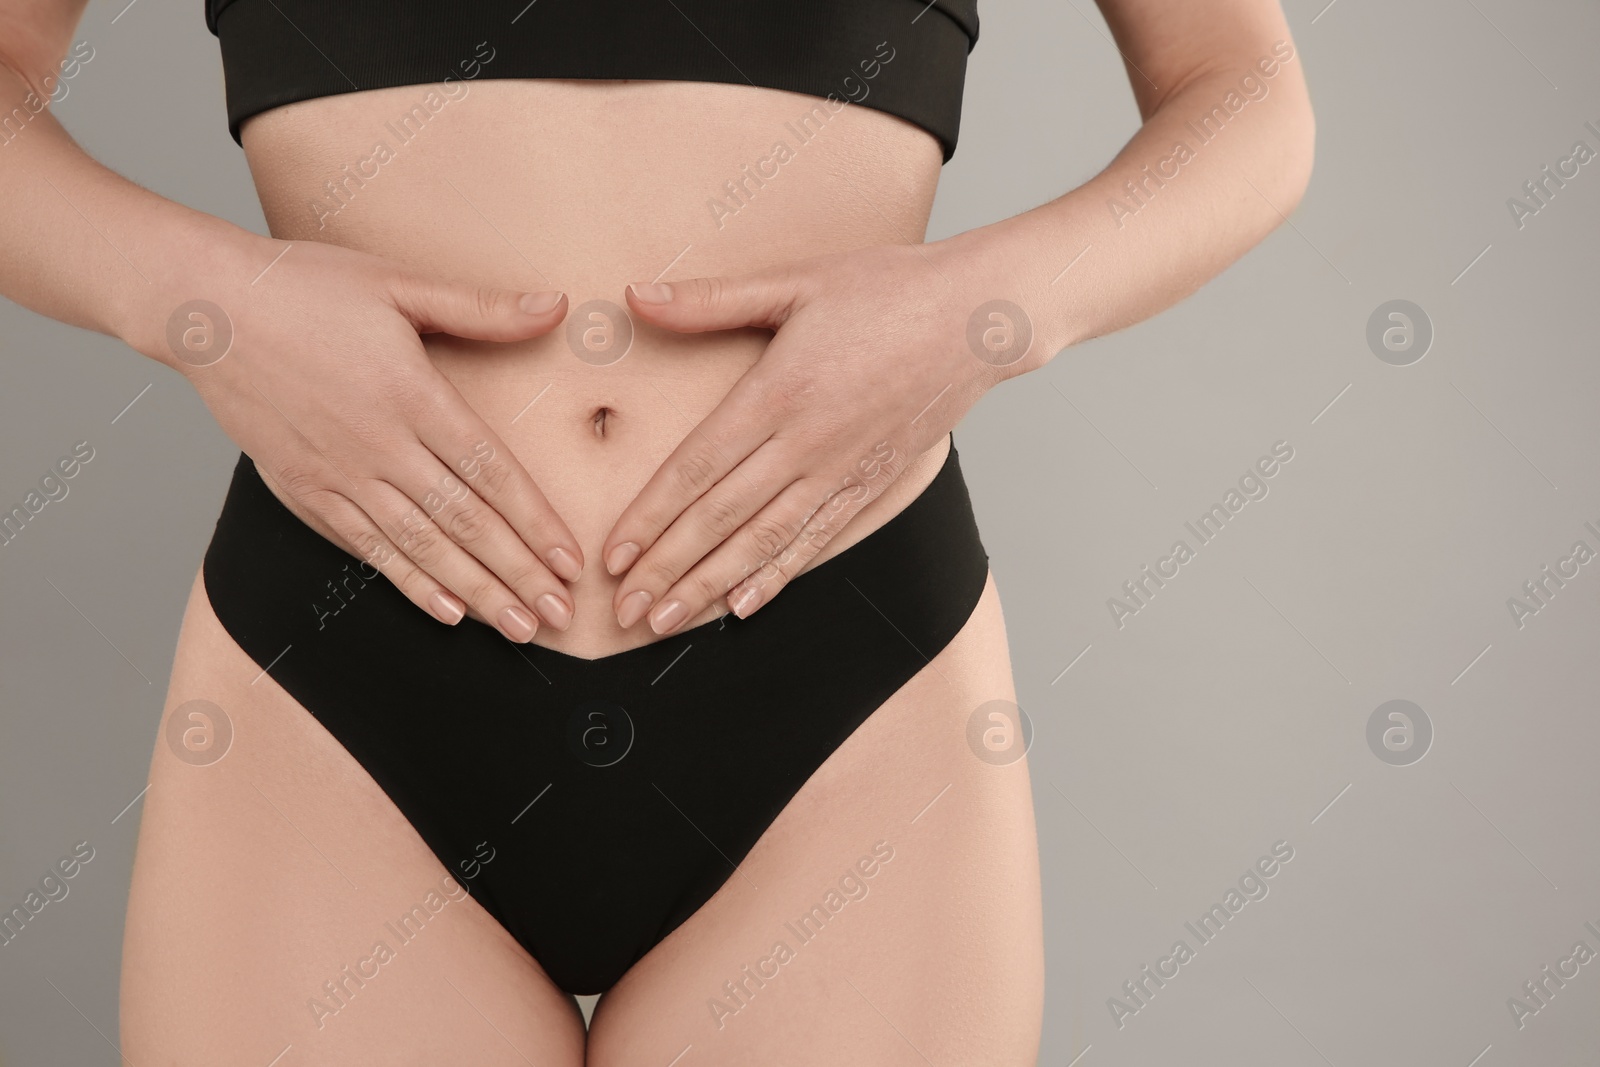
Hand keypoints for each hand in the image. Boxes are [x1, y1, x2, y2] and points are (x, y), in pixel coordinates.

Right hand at [129, 235, 584, 641]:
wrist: (206, 310)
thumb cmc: (306, 288)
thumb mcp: (397, 283)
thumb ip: (479, 306)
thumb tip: (555, 304)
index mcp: (411, 394)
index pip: (490, 472)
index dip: (536, 522)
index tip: (572, 561)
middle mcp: (379, 445)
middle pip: (464, 522)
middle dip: (519, 575)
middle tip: (562, 616)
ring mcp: (339, 475)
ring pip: (421, 547)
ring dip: (476, 593)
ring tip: (520, 627)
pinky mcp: (305, 493)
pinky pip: (368, 549)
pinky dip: (411, 584)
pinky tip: (449, 613)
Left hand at [602, 241, 1014, 633]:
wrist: (979, 318)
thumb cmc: (888, 289)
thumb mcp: (796, 281)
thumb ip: (713, 300)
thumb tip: (637, 297)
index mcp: (778, 392)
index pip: (697, 468)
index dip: (650, 517)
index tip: (614, 554)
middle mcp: (806, 443)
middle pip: (722, 518)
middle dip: (668, 568)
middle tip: (626, 608)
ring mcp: (841, 470)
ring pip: (765, 542)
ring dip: (710, 586)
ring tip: (667, 621)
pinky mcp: (871, 483)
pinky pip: (816, 540)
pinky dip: (777, 577)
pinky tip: (742, 607)